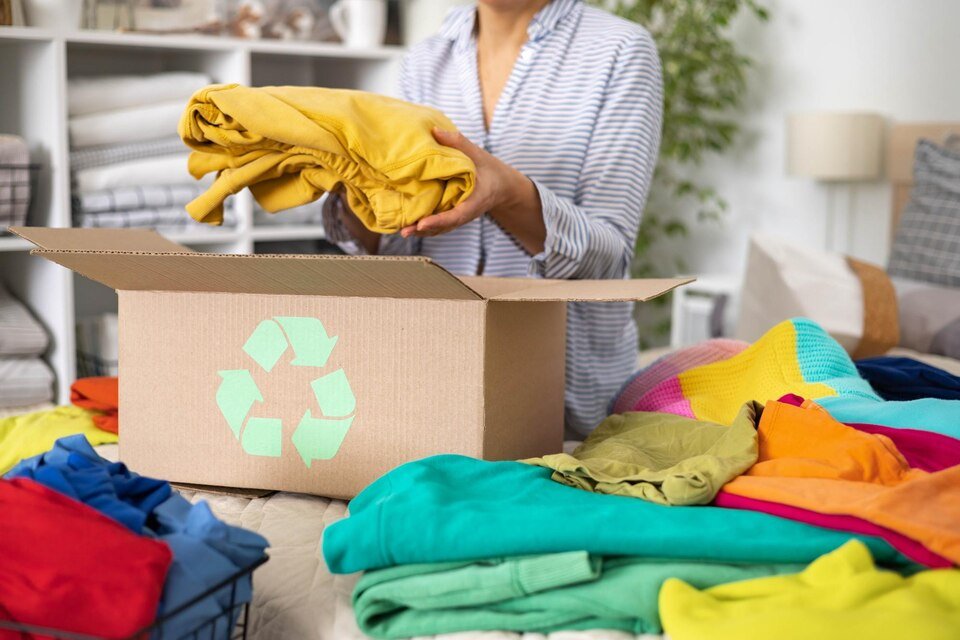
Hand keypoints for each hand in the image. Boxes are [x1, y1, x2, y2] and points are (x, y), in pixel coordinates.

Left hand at [400, 128, 528, 237]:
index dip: (439, 220)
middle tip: (405, 231)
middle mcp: (466, 214)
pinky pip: (438, 225)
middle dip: (424, 229)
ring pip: (439, 229)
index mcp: (474, 201)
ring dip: (421, 231)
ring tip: (402, 231)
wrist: (501, 186)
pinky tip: (407, 226)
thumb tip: (434, 130)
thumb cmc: (489, 169)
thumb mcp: (477, 154)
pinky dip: (424, 227)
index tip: (423, 223)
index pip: (457, 215)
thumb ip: (457, 142)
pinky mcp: (453, 217)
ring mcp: (459, 217)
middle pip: (444, 226)